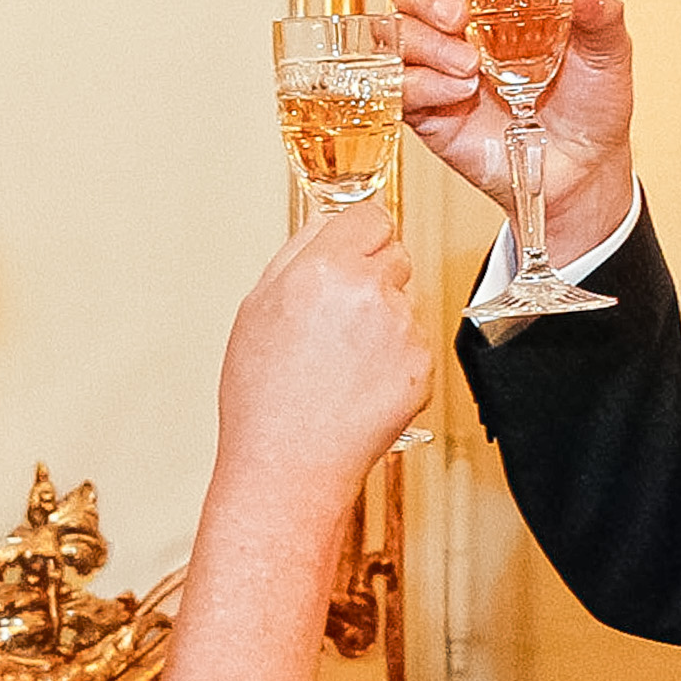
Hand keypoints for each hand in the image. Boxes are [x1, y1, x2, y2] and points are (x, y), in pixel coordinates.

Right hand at [213, 206, 431, 501]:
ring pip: (406, 302)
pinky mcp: (422, 367)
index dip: (359, 236)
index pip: (372, 217)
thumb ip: (297, 253)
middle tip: (338, 316)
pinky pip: (415, 345)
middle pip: (396, 254)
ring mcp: (403, 331)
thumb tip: (325, 225)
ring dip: (384, 319)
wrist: (289, 464)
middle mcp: (370, 293)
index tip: (352, 251)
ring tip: (341, 360)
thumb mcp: (257, 307)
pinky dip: (395, 359)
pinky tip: (359, 383)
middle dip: (373, 275)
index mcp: (325, 268)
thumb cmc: (265, 397)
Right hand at [390, 0, 638, 266]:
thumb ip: (599, 11)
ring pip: (396, 37)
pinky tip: (459, 94)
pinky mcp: (427, 112)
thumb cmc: (592, 103)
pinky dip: (421, 85)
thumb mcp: (607, 50)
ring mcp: (438, 69)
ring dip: (425, 44)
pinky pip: (398, 89)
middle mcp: (457, 28)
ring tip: (470, 67)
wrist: (584, 171)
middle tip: (458, 16)